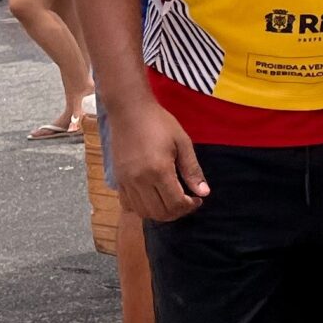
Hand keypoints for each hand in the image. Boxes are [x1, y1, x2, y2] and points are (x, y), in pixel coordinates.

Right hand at [110, 97, 210, 221]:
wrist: (129, 110)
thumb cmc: (159, 122)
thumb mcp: (182, 142)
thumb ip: (192, 169)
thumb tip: (204, 193)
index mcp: (159, 170)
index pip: (176, 203)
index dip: (190, 206)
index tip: (197, 198)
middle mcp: (140, 180)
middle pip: (160, 213)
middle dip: (178, 212)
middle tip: (187, 201)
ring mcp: (126, 181)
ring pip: (143, 212)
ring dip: (160, 213)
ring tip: (171, 201)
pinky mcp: (118, 179)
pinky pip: (128, 204)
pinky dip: (142, 208)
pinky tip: (152, 198)